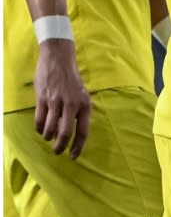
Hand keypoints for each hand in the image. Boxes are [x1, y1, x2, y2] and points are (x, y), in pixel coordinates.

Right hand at [33, 39, 90, 158]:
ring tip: (48, 137)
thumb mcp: (80, 95)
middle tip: (57, 152)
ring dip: (47, 137)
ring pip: (50, 129)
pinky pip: (39, 120)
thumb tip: (70, 132)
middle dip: (60, 146)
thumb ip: (77, 112)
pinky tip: (40, 128)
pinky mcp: (43, 99)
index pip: (83, 131)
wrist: (59, 60)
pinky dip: (39, 128)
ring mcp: (56, 102)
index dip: (78, 146)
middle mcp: (72, 104)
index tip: (73, 157)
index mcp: (85, 104)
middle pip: (65, 133)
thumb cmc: (71, 80)